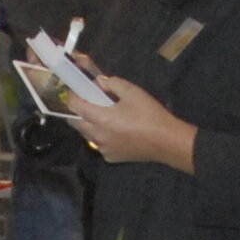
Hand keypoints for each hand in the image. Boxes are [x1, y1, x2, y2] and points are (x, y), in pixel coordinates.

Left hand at [77, 72, 195, 172]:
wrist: (166, 141)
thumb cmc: (150, 115)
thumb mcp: (133, 92)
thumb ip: (113, 83)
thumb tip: (100, 82)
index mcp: (101, 119)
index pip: (74, 107)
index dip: (73, 97)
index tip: (77, 91)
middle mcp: (97, 136)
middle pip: (76, 123)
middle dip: (78, 112)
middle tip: (88, 102)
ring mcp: (103, 149)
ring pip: (87, 135)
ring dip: (89, 125)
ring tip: (103, 116)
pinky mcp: (111, 157)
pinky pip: (100, 145)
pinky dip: (102, 137)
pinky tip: (115, 132)